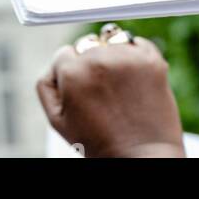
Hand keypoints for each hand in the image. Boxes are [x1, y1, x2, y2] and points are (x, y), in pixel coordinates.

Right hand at [36, 29, 185, 157]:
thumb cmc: (97, 143)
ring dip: (112, 55)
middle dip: (90, 63)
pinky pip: (137, 43)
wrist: (140, 157)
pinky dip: (135, 55)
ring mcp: (127, 57)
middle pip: (88, 45)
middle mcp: (99, 58)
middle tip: (100, 91)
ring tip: (118, 84)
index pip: (64, 53)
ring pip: (111, 41)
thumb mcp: (57, 121)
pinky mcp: (151, 58)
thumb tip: (55, 62)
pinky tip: (134, 79)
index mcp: (73, 72)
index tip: (81, 90)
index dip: (71, 73)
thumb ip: (46, 85)